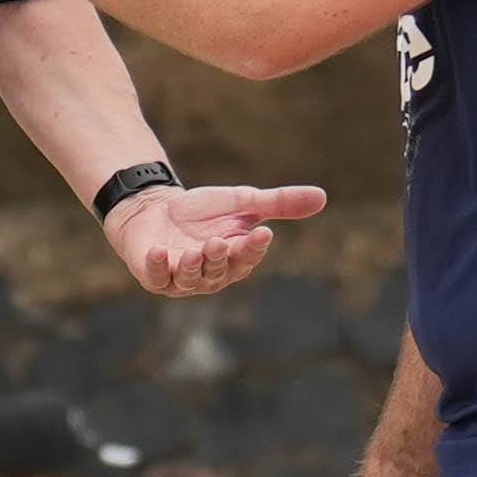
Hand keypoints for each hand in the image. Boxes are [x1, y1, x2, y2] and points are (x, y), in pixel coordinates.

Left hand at [104, 182, 329, 297]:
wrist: (154, 207)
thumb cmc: (201, 210)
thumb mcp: (243, 202)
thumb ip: (278, 203)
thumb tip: (323, 197)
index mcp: (233, 261)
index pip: (247, 259)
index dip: (254, 249)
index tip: (262, 232)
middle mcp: (209, 276)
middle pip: (220, 273)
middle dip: (221, 258)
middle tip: (222, 241)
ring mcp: (180, 279)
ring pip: (191, 280)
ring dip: (195, 266)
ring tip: (197, 250)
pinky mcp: (153, 275)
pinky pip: (156, 277)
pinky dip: (158, 266)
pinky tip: (160, 252)